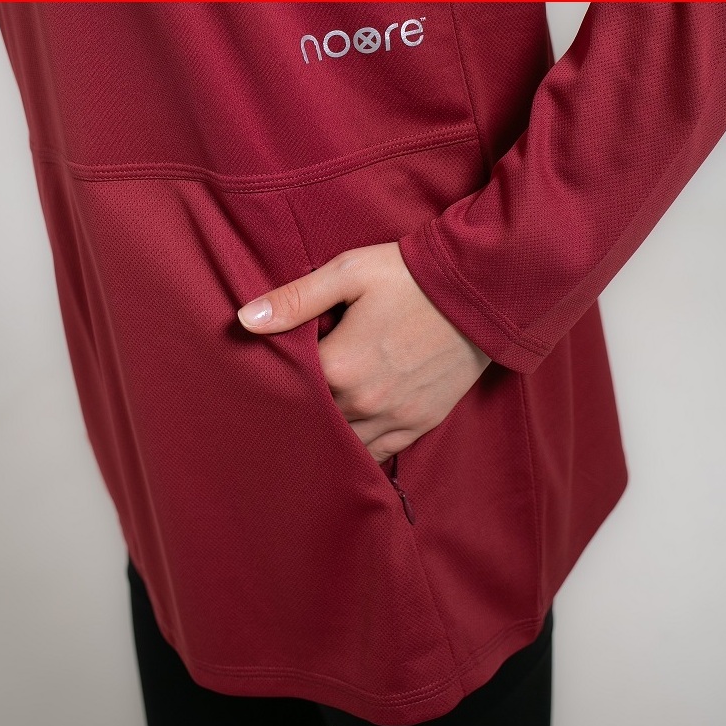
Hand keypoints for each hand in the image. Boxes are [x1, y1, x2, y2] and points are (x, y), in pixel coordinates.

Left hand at [237, 242, 491, 463]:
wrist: (481, 291)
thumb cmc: (410, 276)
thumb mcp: (349, 272)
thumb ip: (295, 299)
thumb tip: (244, 320)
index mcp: (339, 366)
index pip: (289, 387)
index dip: (279, 379)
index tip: (274, 372)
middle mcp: (364, 402)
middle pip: (313, 420)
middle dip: (300, 410)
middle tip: (291, 401)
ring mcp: (395, 417)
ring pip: (344, 444)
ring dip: (329, 435)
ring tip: (317, 423)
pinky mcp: (420, 423)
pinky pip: (380, 452)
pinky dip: (361, 449)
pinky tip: (349, 440)